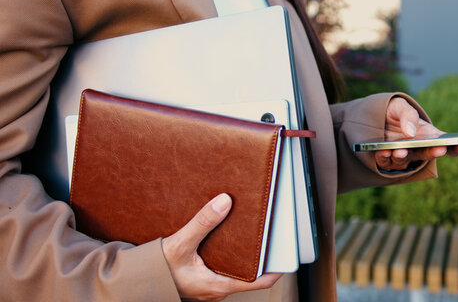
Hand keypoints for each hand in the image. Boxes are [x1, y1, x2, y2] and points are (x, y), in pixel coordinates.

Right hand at [162, 194, 281, 300]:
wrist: (136, 281)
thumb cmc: (157, 270)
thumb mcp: (180, 245)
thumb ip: (202, 223)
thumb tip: (225, 202)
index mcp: (220, 284)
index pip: (260, 281)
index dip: (278, 267)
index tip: (289, 249)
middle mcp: (219, 286)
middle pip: (251, 271)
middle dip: (262, 252)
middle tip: (270, 229)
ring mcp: (211, 283)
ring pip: (237, 267)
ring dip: (244, 250)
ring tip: (251, 226)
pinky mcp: (203, 276)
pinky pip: (223, 264)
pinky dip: (229, 249)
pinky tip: (226, 231)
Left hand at [375, 98, 457, 170]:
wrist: (371, 117)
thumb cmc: (392, 111)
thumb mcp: (400, 106)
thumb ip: (407, 115)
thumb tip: (411, 132)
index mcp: (427, 135)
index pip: (446, 144)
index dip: (457, 147)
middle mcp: (417, 148)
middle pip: (428, 154)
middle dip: (433, 152)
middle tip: (439, 149)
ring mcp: (403, 155)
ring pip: (406, 161)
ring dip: (404, 157)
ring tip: (400, 151)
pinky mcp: (386, 160)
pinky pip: (386, 163)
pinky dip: (385, 159)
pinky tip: (383, 152)